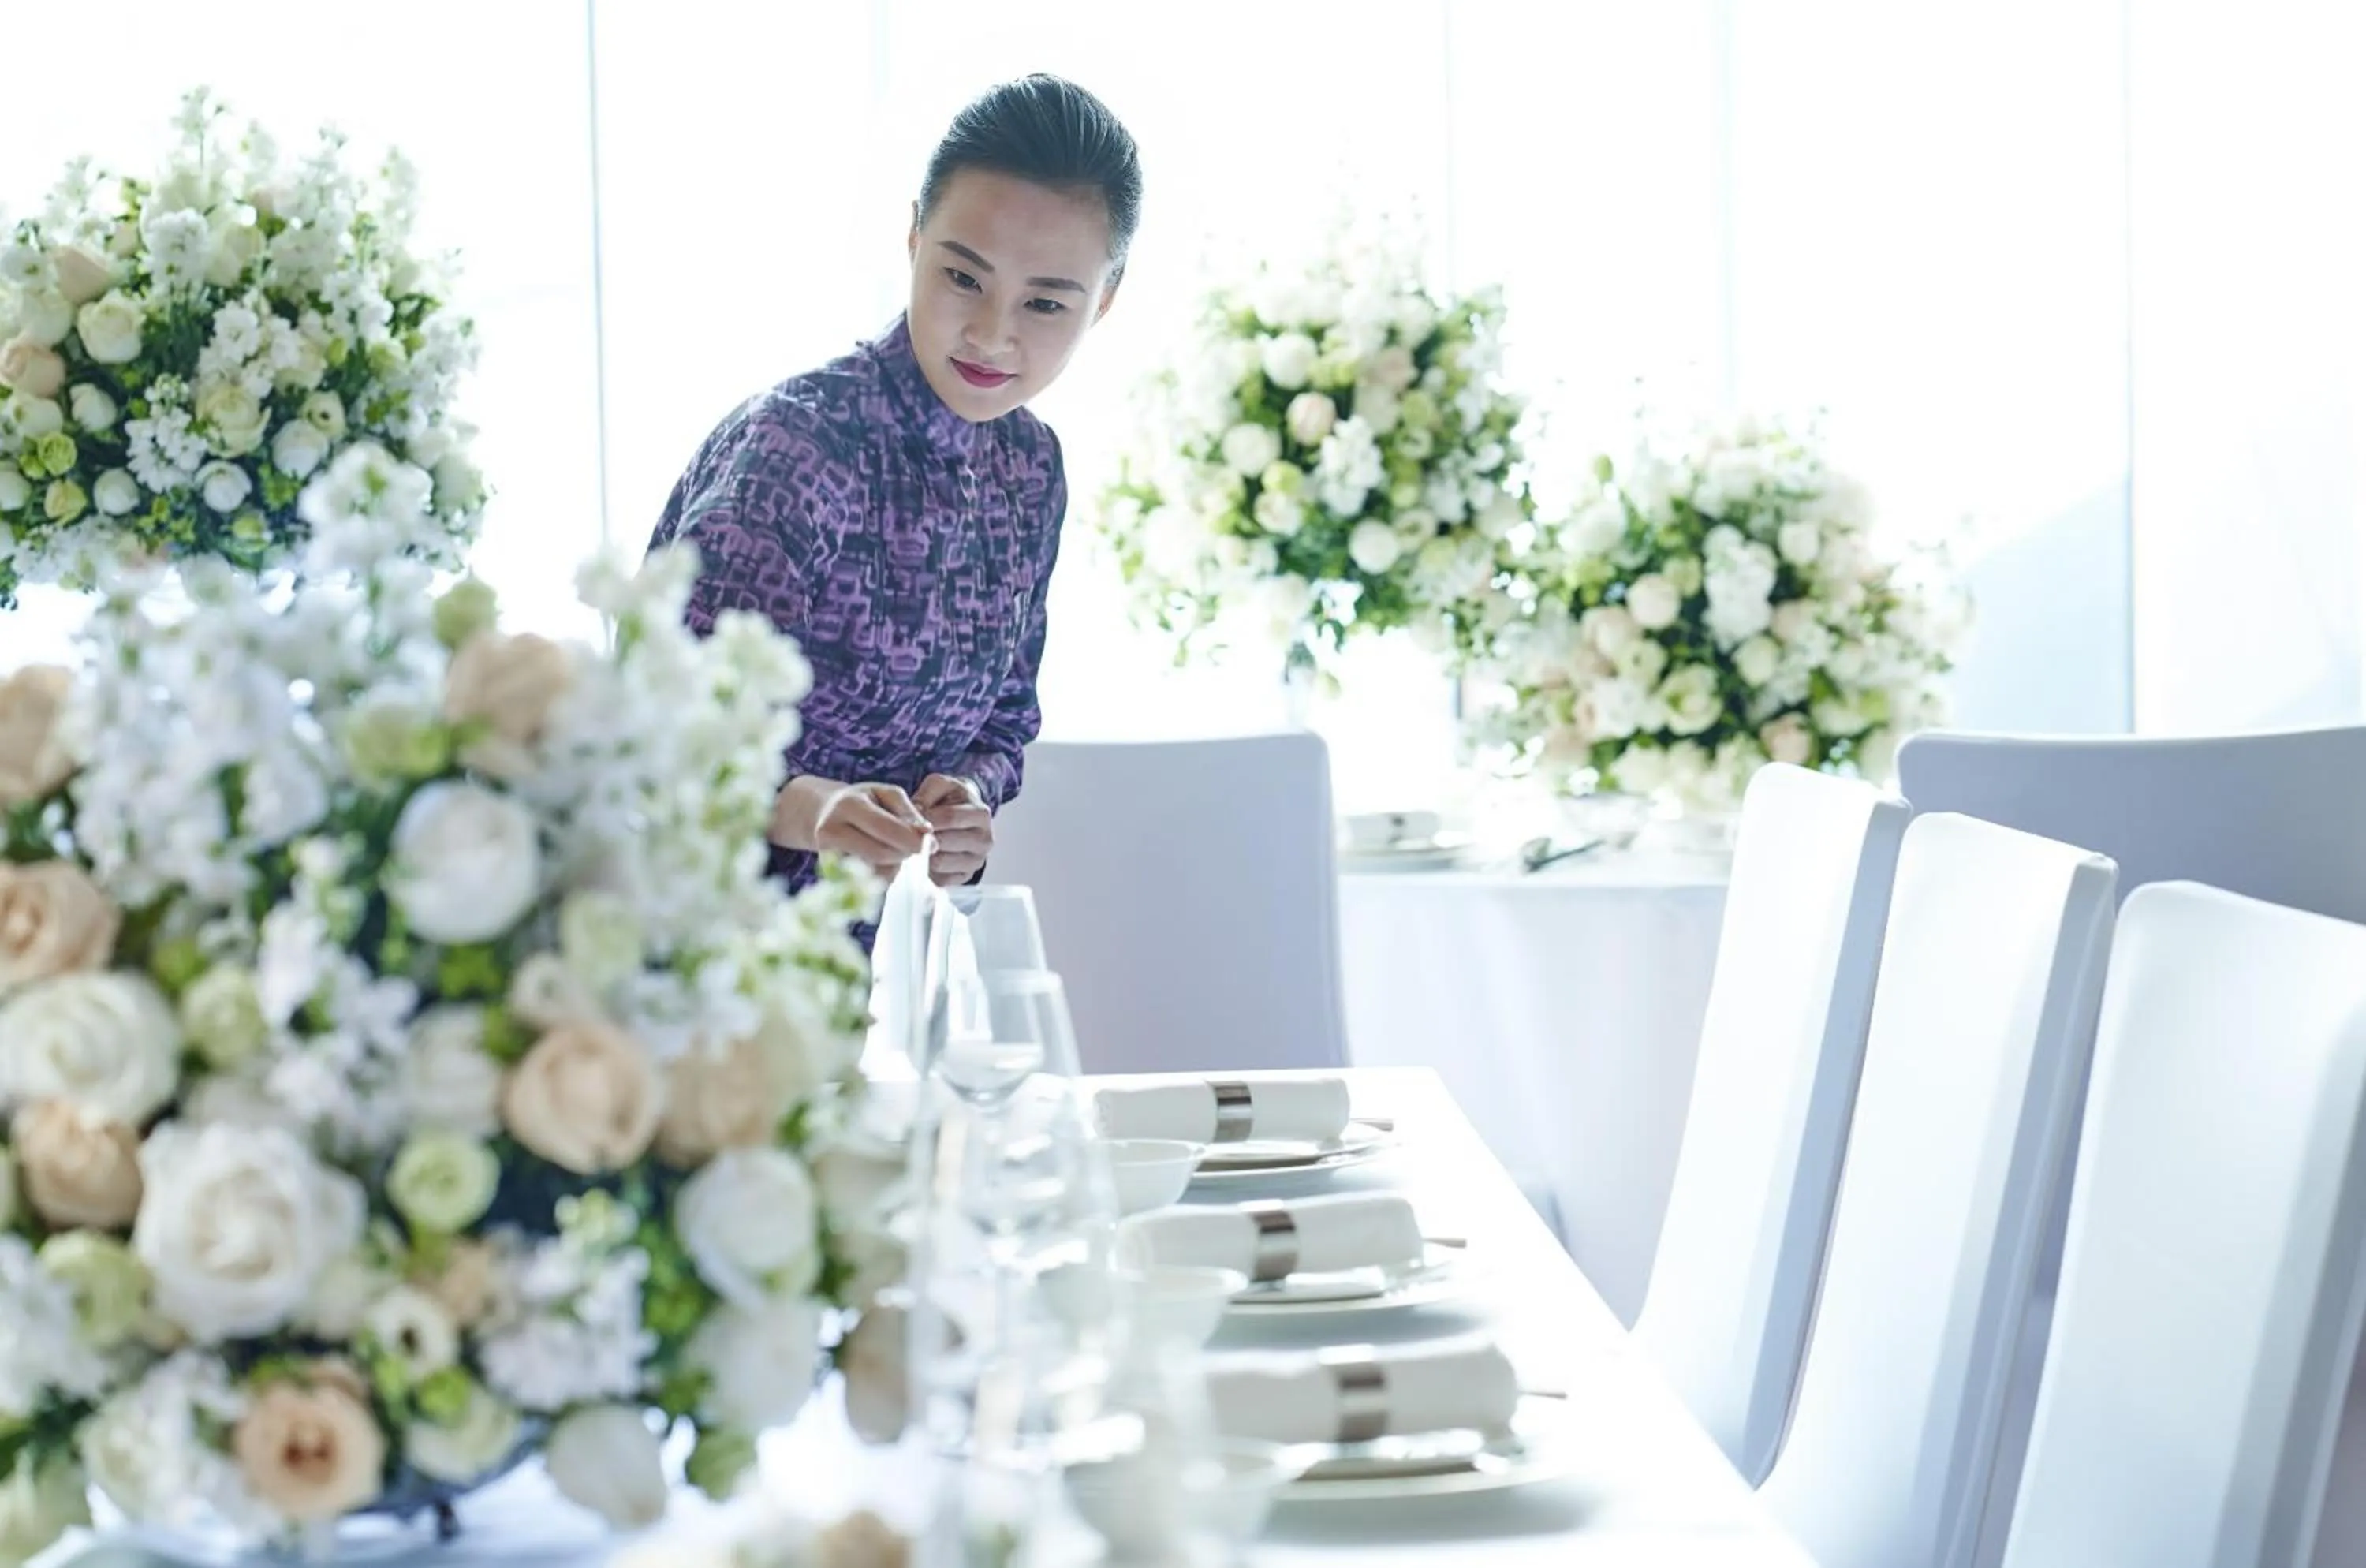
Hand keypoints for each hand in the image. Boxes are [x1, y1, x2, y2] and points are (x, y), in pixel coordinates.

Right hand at [773, 777, 931, 875]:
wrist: (826, 813)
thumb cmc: (864, 800)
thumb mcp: (888, 794)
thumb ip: (910, 813)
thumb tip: (927, 834)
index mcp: (847, 805)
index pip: (885, 828)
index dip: (911, 839)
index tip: (930, 844)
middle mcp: (831, 830)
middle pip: (879, 853)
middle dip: (904, 853)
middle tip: (916, 848)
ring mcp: (827, 854)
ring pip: (874, 872)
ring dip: (895, 865)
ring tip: (896, 849)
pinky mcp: (830, 872)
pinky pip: (867, 883)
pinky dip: (884, 874)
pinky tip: (884, 860)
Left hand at [914, 774, 990, 886]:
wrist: (962, 813)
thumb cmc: (949, 798)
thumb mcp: (940, 784)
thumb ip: (927, 793)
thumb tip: (916, 815)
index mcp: (981, 814)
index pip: (949, 818)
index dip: (924, 818)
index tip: (907, 817)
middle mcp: (985, 840)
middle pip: (944, 842)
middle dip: (920, 838)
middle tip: (904, 833)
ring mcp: (977, 861)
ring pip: (940, 862)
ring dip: (921, 855)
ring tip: (912, 844)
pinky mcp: (966, 877)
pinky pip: (940, 878)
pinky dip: (926, 870)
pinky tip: (921, 856)